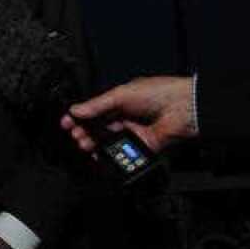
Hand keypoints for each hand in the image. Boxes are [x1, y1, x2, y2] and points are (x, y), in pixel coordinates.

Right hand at [60, 75, 197, 152]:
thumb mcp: (120, 94)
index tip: (67, 123)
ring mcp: (133, 133)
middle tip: (75, 135)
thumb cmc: (157, 93)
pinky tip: (100, 154)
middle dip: (84, 132)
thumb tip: (75, 110)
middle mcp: (125, 118)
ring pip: (108, 142)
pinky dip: (111, 155)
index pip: (94, 111)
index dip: (80, 117)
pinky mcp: (142, 148)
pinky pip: (124, 154)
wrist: (182, 109)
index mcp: (119, 101)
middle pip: (98, 128)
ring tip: (85, 145)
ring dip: (95, 145)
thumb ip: (97, 105)